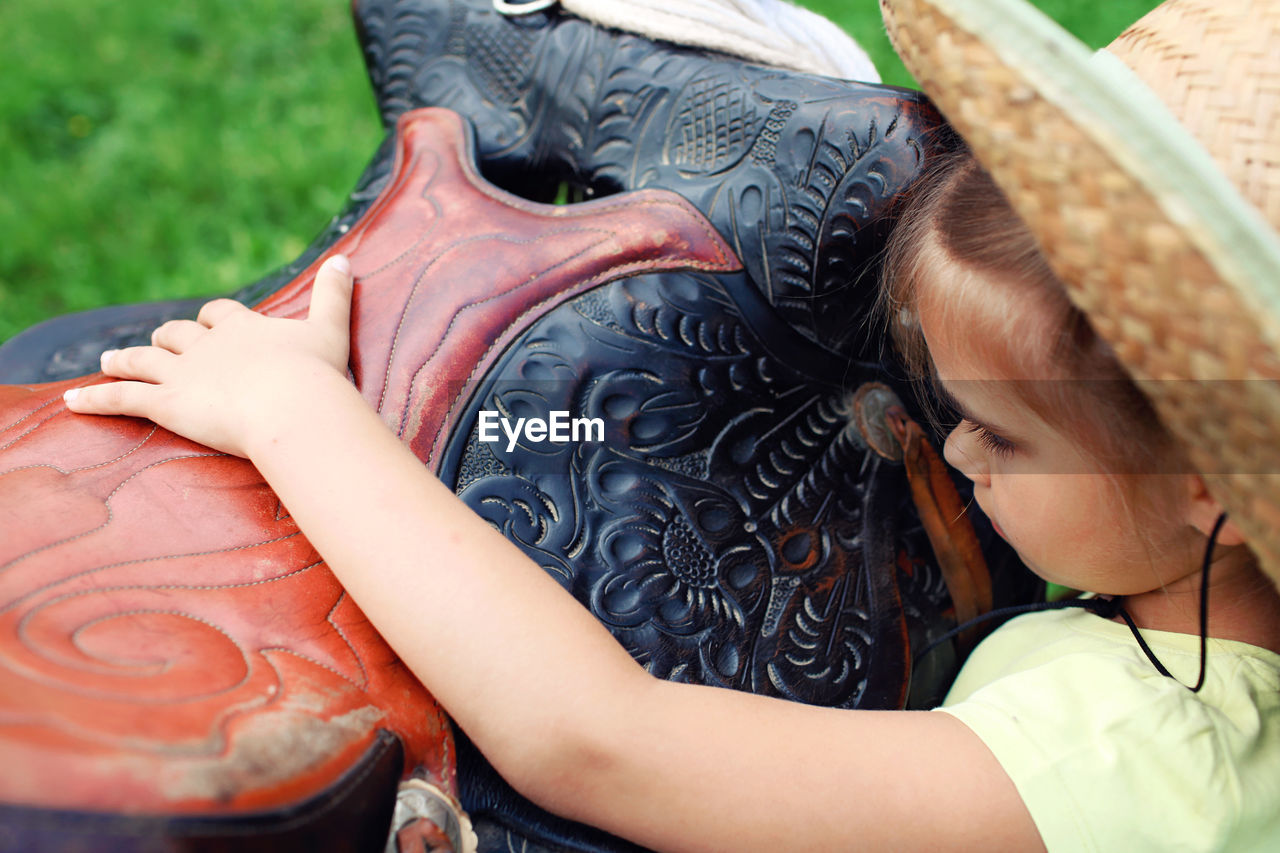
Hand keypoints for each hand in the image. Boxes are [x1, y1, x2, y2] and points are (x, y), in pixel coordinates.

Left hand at [64, 254, 356, 457]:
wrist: (294, 406)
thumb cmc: (317, 374)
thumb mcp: (331, 329)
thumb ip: (334, 295)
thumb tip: (346, 259)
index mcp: (243, 327)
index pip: (220, 315)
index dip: (213, 320)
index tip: (210, 323)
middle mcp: (207, 345)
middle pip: (178, 334)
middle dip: (168, 338)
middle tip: (160, 345)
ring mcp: (182, 372)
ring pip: (143, 360)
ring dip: (124, 359)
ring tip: (109, 360)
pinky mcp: (165, 401)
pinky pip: (121, 397)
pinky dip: (95, 397)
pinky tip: (74, 399)